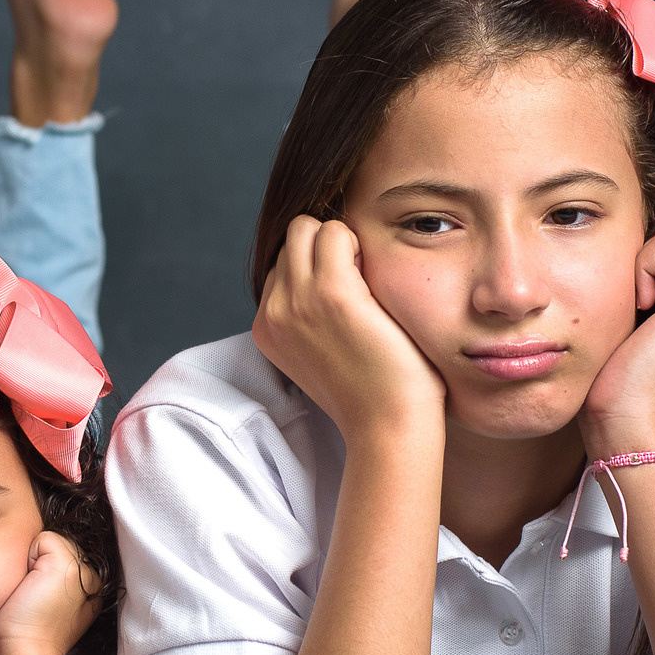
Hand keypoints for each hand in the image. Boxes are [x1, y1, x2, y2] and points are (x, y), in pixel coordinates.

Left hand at [0, 532, 99, 654]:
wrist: (28, 651)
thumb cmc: (32, 633)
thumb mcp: (57, 607)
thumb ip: (60, 583)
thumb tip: (43, 565)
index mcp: (92, 590)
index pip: (67, 556)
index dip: (46, 568)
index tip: (41, 597)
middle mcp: (93, 578)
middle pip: (61, 545)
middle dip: (42, 562)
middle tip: (35, 595)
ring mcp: (83, 570)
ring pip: (54, 541)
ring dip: (36, 559)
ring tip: (33, 589)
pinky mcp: (68, 564)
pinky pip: (44, 538)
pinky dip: (30, 555)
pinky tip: (31, 583)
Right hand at [251, 216, 446, 442]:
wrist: (387, 427)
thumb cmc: (370, 393)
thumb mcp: (320, 353)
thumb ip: (308, 318)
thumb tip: (322, 279)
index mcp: (267, 327)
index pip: (282, 265)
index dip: (318, 269)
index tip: (347, 299)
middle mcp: (272, 312)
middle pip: (290, 240)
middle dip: (324, 247)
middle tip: (358, 281)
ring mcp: (296, 300)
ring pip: (308, 227)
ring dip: (341, 242)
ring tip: (366, 281)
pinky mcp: (331, 292)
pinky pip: (336, 231)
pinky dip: (359, 243)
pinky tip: (376, 280)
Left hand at [581, 216, 654, 456]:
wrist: (628, 424)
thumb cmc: (616, 380)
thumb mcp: (630, 320)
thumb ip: (641, 283)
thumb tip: (623, 246)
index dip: (645, 253)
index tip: (631, 298)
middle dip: (646, 250)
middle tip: (633, 299)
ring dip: (642, 260)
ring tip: (637, 306)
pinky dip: (642, 269)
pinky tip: (639, 307)